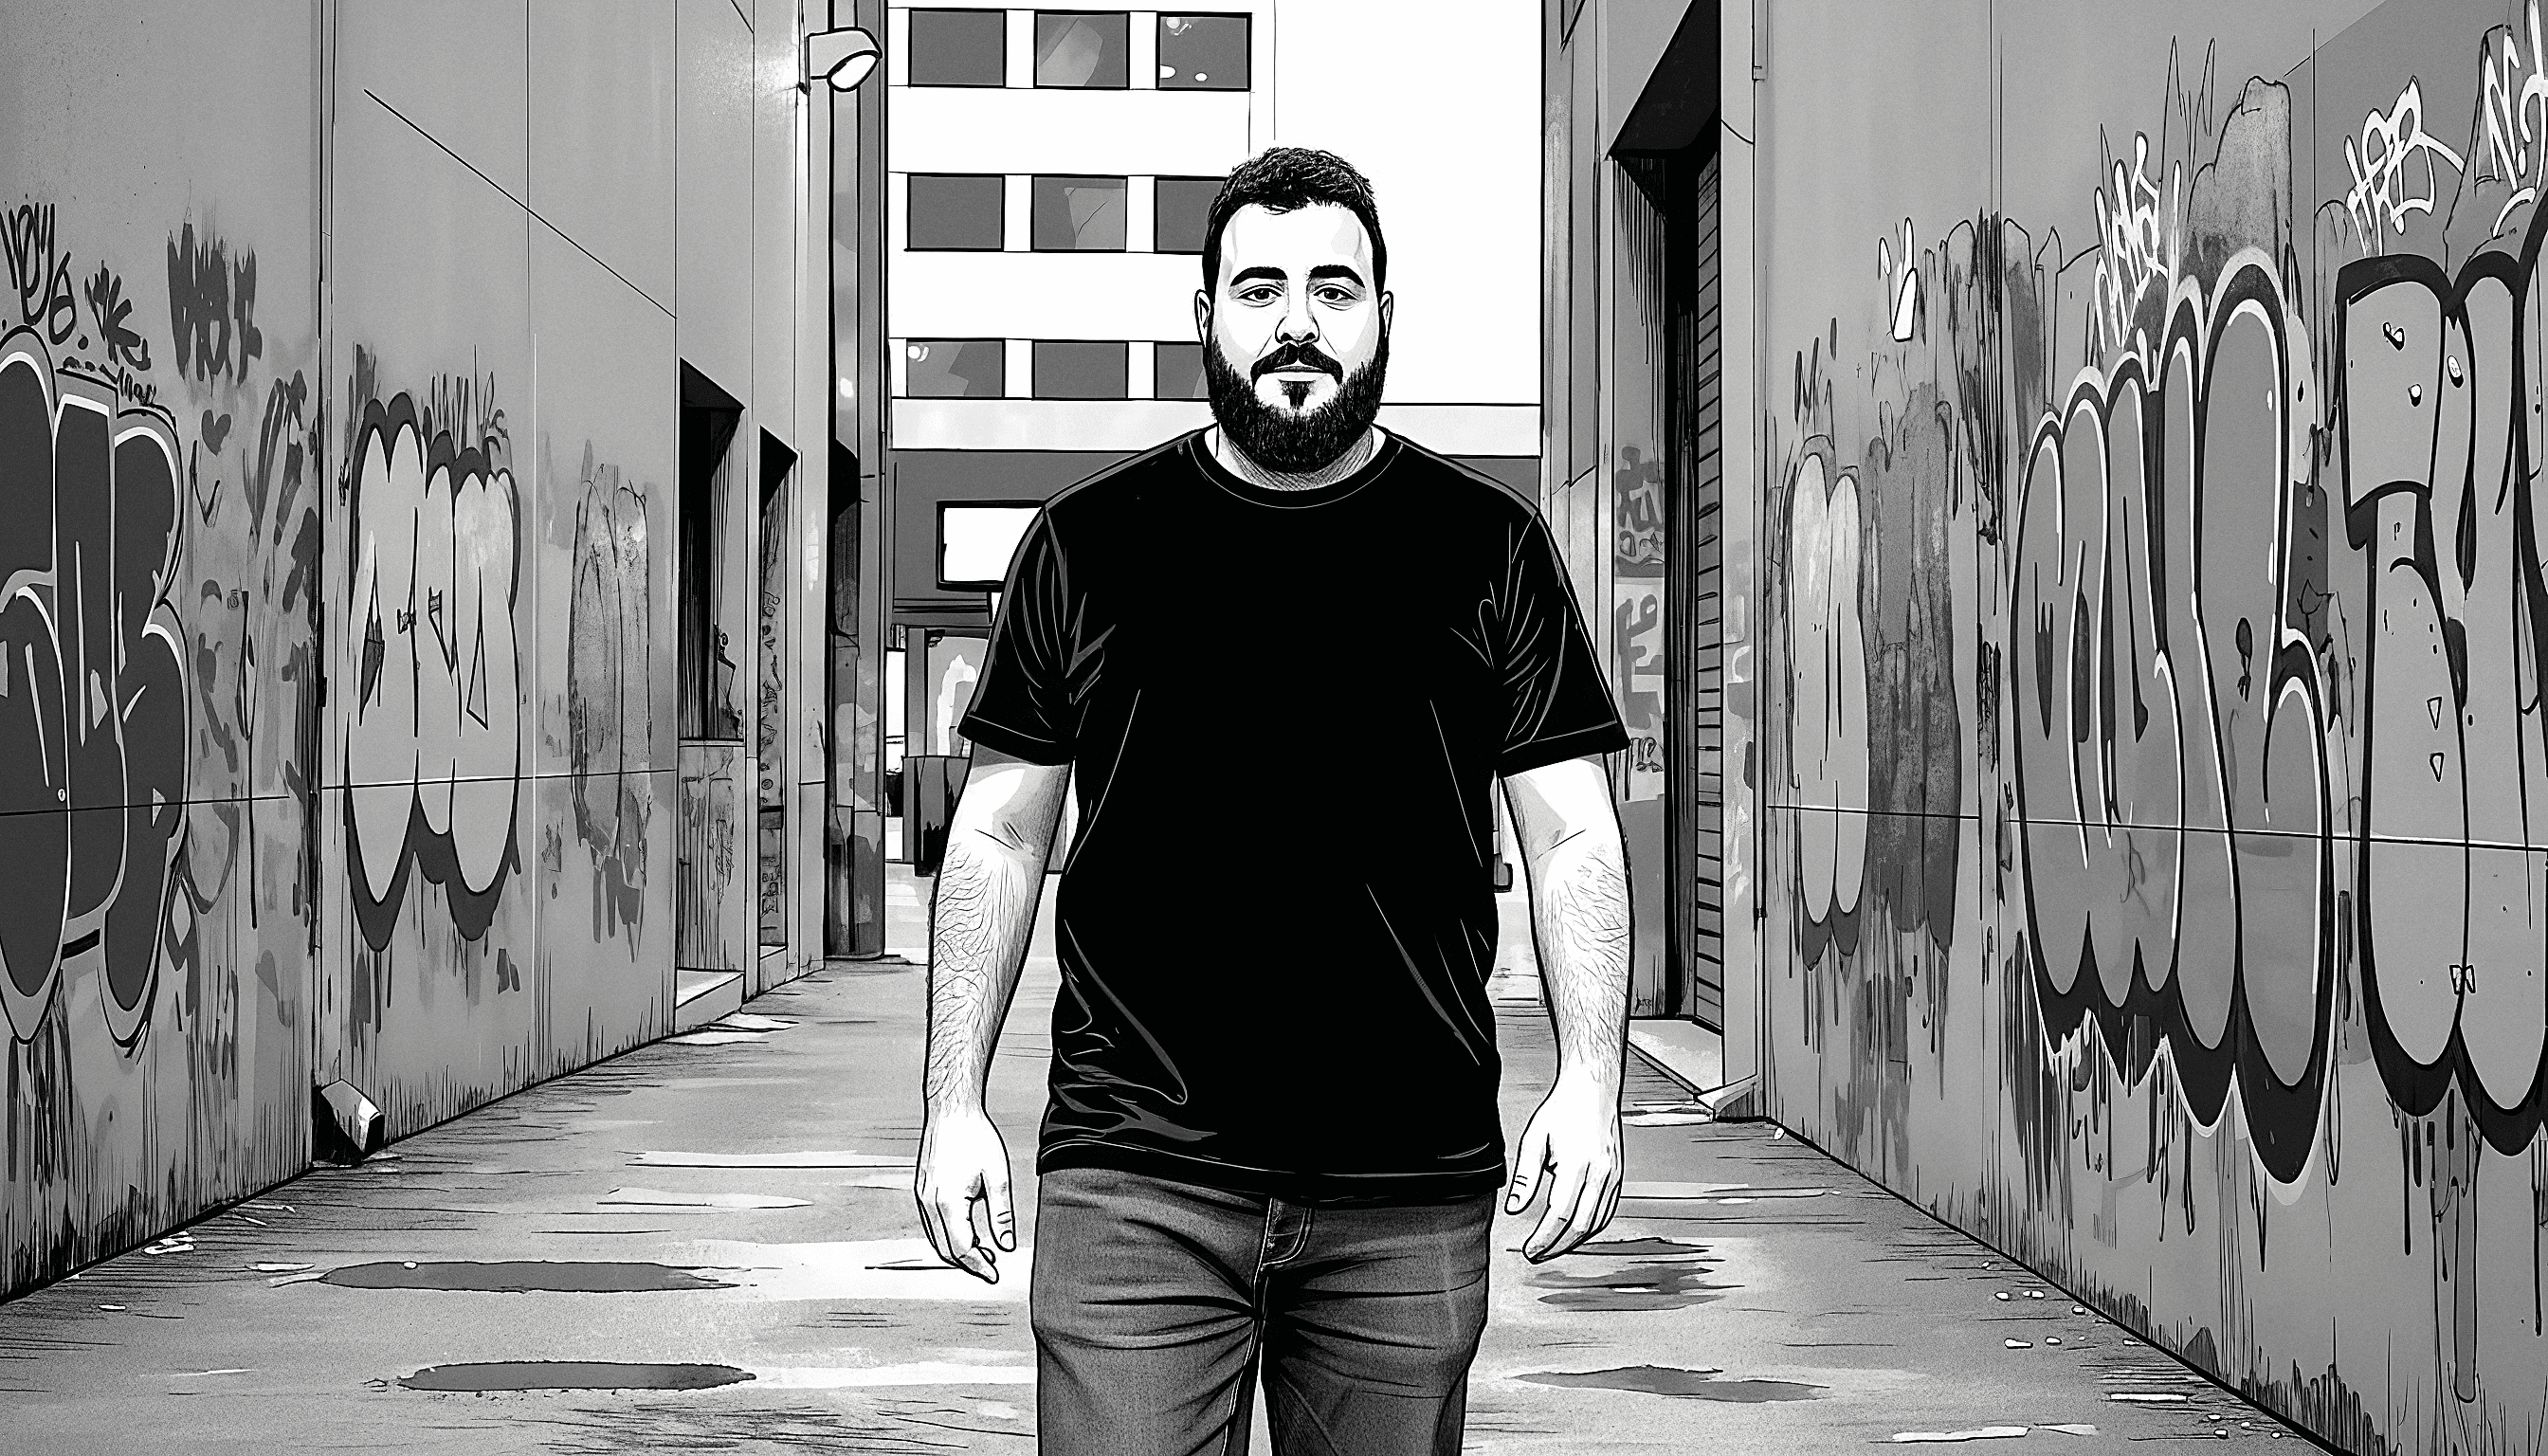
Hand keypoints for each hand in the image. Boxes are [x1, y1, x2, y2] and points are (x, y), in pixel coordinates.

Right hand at [916, 1107, 1014, 1282]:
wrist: (951, 1110)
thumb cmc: (974, 1136)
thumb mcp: (998, 1175)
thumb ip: (1001, 1214)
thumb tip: (1005, 1244)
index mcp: (948, 1202)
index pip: (962, 1249)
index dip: (979, 1266)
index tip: (994, 1274)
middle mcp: (929, 1203)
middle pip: (945, 1250)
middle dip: (968, 1262)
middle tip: (992, 1265)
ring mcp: (921, 1197)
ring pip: (935, 1239)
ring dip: (957, 1250)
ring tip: (983, 1249)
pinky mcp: (921, 1190)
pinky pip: (931, 1224)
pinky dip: (948, 1235)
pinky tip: (967, 1230)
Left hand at [1505, 1075, 1621, 1261]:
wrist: (1593, 1089)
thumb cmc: (1563, 1110)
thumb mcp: (1534, 1138)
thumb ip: (1525, 1176)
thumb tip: (1514, 1207)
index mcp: (1577, 1162)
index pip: (1558, 1213)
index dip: (1543, 1238)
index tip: (1530, 1249)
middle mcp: (1600, 1172)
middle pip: (1579, 1225)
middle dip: (1557, 1247)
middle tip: (1537, 1255)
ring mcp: (1613, 1175)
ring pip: (1596, 1223)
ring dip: (1574, 1241)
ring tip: (1552, 1248)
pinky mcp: (1619, 1177)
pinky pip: (1607, 1212)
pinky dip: (1591, 1228)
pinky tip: (1574, 1232)